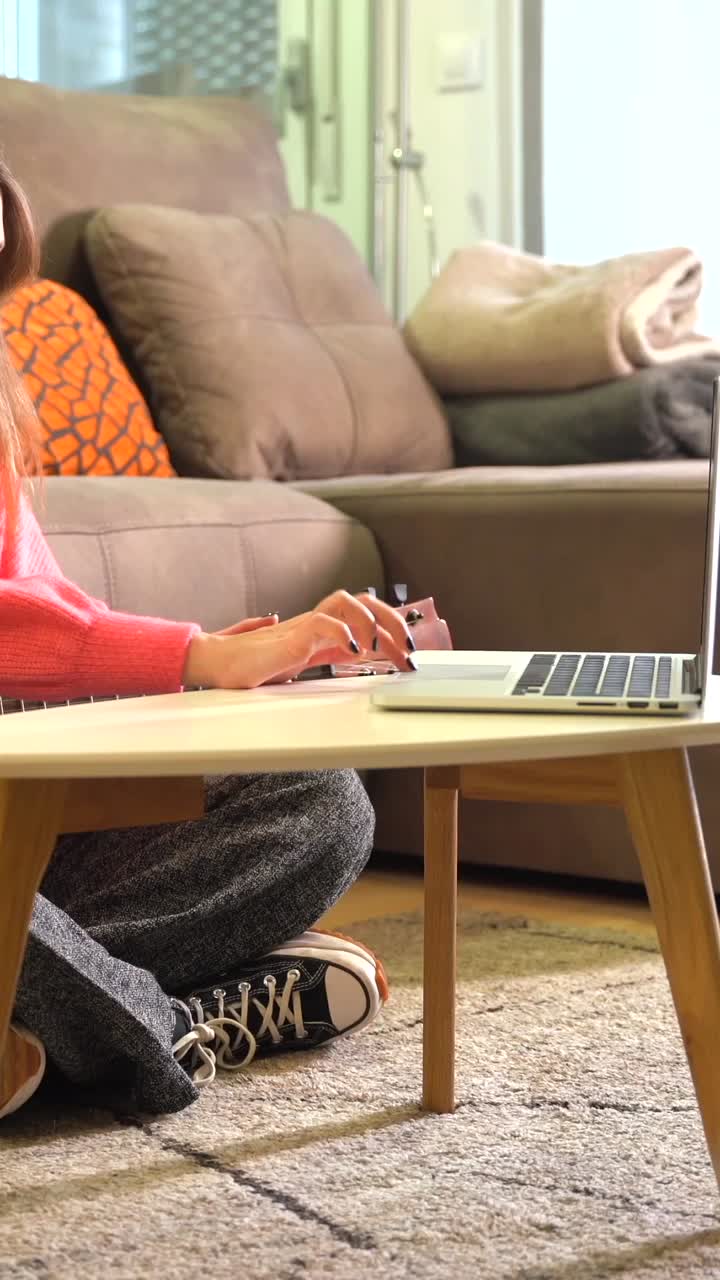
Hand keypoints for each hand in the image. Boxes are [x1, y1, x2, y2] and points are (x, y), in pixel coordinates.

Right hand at [183, 591, 417, 689]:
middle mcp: (315, 624)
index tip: (409, 656)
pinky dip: (344, 631)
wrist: (214, 664)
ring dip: (372, 620)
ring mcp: (302, 626)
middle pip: (364, 602)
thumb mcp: (295, 665)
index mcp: (320, 632)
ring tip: (384, 647)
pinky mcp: (290, 636)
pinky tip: (355, 651)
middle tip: (410, 650)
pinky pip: (323, 620)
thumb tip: (341, 649)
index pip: (365, 619)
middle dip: (393, 622)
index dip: (392, 632)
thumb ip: (316, 653)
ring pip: (346, 600)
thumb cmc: (247, 666)